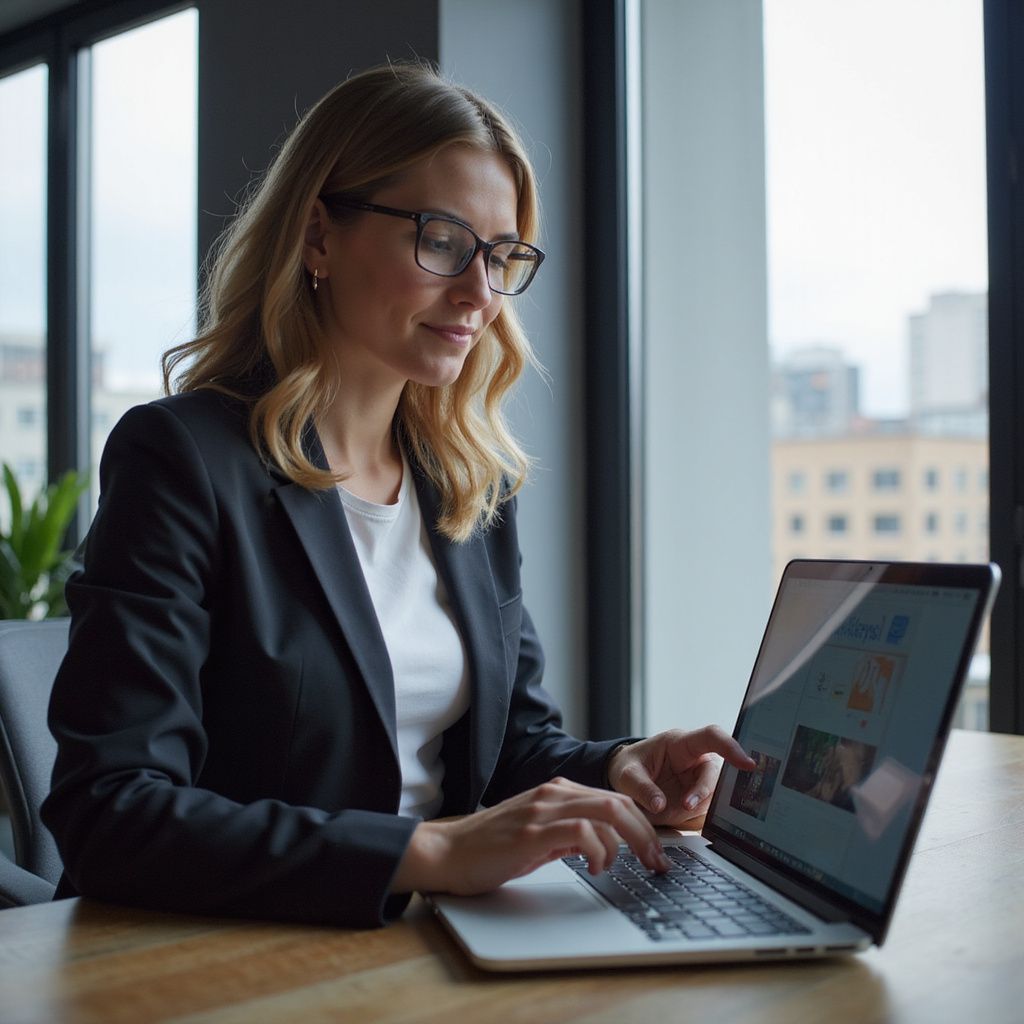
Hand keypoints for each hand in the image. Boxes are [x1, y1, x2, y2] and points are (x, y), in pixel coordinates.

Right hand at [391, 777, 670, 895]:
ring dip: (629, 842)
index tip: (654, 852)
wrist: (448, 852)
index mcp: (556, 791)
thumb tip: (603, 847)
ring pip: (606, 811)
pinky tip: (595, 867)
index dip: (642, 825)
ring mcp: (542, 810)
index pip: (614, 798)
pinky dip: (598, 849)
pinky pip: (581, 830)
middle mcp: (552, 793)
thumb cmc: (490, 848)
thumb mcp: (538, 836)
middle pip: (618, 802)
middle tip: (656, 862)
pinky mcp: (532, 831)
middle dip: (646, 833)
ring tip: (629, 866)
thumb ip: (569, 834)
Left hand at [607, 725, 755, 828]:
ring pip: (716, 795)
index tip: (746, 763)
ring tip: (678, 812)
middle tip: (686, 806)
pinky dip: (700, 819)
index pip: (712, 737)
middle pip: (716, 773)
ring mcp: (698, 782)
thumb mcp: (626, 775)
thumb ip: (642, 788)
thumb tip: (660, 804)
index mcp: (680, 744)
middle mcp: (695, 761)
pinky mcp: (697, 801)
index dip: (732, 747)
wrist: (622, 781)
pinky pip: (708, 811)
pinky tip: (687, 821)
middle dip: (705, 791)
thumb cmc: (627, 768)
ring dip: (702, 808)